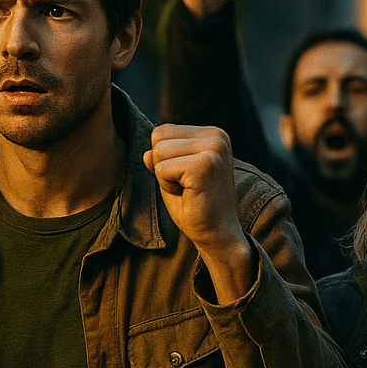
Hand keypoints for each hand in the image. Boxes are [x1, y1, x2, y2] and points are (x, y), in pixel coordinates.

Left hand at [145, 125, 255, 301]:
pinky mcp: (205, 165)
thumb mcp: (174, 177)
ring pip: (158, 152)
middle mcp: (217, 136)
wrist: (219, 236)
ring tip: (189, 191)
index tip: (187, 179)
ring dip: (165, 178)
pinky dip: (167, 187)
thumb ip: (161, 159)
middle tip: (187, 187)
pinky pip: (161, 168)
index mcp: (213, 134)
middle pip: (158, 137)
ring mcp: (214, 148)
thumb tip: (147, 153)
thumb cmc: (197, 208)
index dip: (164, 159)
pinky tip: (189, 196)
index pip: (162, 131)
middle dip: (163, 166)